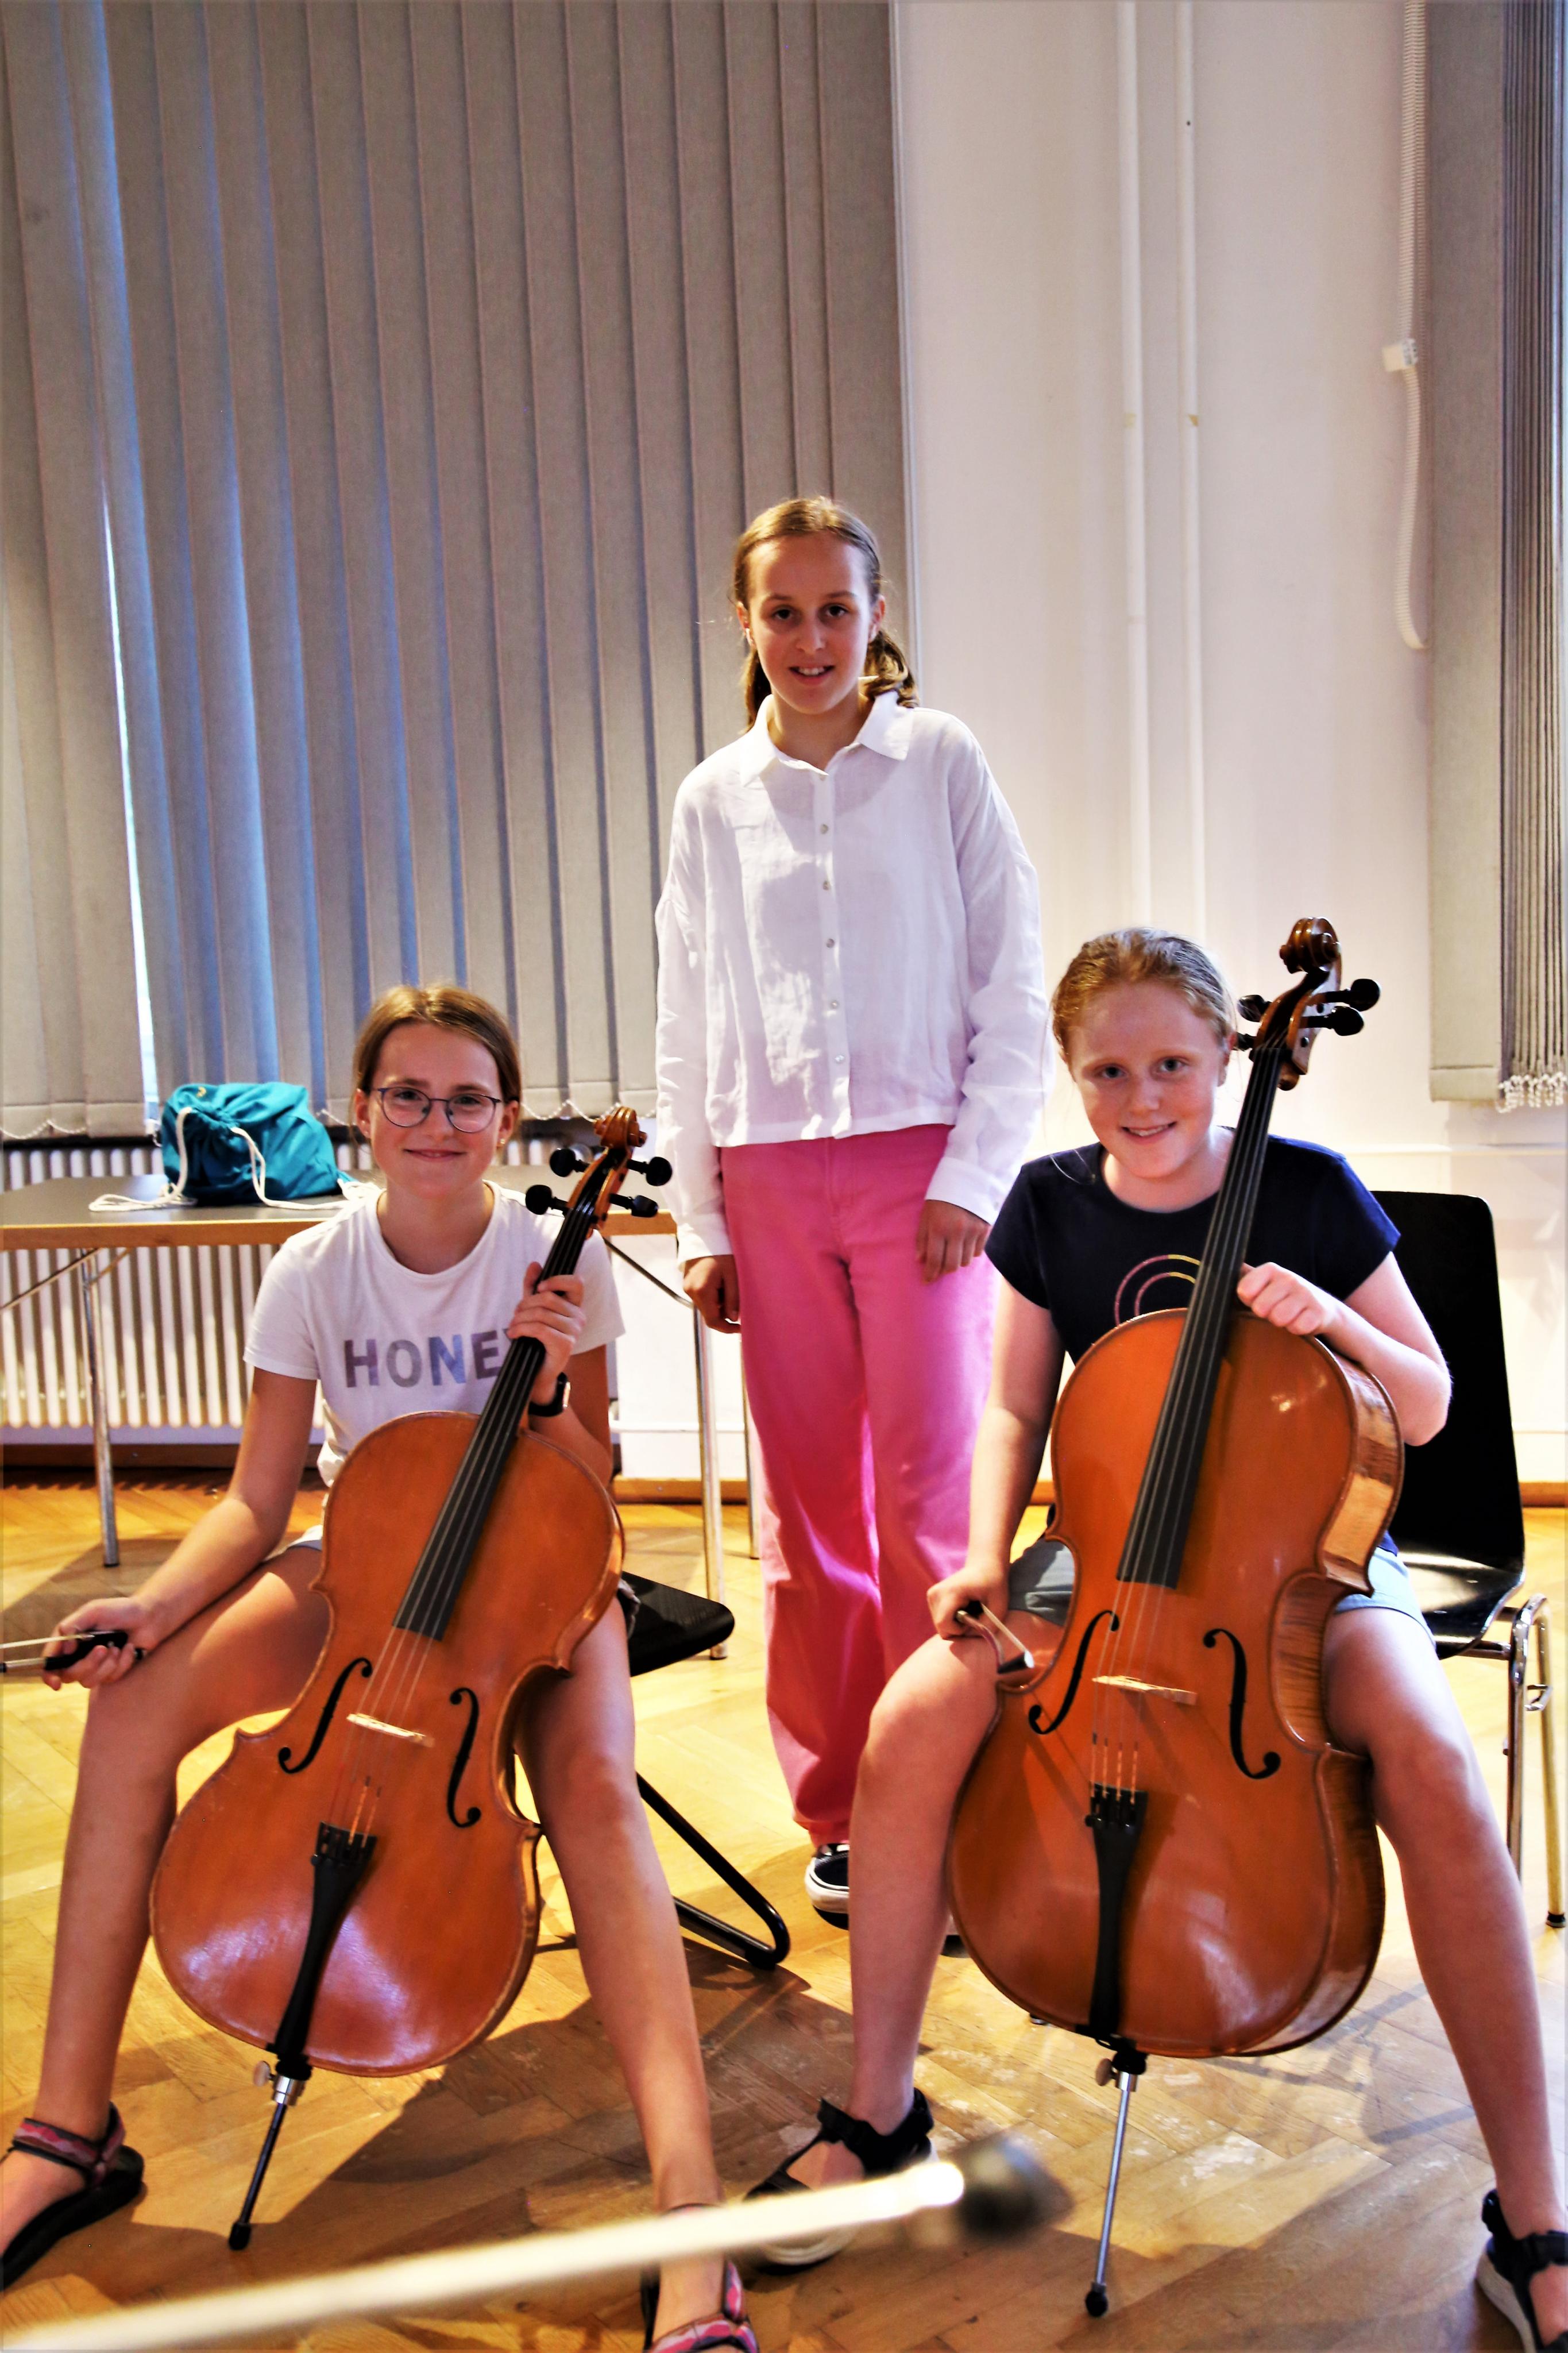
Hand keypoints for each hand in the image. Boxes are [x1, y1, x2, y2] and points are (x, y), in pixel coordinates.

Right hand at [42, 1597, 158, 1691]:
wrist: (148, 1617)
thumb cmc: (119, 1610)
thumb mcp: (93, 1611)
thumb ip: (73, 1626)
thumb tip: (63, 1648)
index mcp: (69, 1640)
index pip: (51, 1662)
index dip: (49, 1675)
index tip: (55, 1683)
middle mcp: (78, 1655)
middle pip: (70, 1675)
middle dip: (87, 1664)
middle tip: (103, 1648)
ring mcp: (95, 1665)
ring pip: (89, 1681)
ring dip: (106, 1664)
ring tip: (117, 1647)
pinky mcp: (111, 1671)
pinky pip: (110, 1678)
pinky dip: (122, 1663)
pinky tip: (129, 1649)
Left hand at [508, 1265, 586, 1401]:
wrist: (537, 1371)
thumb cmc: (537, 1338)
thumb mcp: (533, 1308)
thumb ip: (533, 1287)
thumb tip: (535, 1264)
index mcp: (575, 1305)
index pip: (577, 1282)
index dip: (557, 1280)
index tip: (538, 1288)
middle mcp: (579, 1316)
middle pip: (549, 1298)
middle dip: (525, 1304)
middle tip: (514, 1314)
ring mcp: (575, 1331)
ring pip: (541, 1313)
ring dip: (520, 1319)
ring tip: (512, 1326)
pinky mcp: (566, 1345)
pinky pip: (539, 1329)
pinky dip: (521, 1329)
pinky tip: (513, 1334)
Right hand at [683, 1254, 740, 1332]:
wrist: (705, 1235)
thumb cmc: (721, 1252)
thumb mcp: (732, 1275)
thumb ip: (733, 1299)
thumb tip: (734, 1318)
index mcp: (702, 1290)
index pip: (713, 1320)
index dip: (727, 1328)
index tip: (740, 1328)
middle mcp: (691, 1291)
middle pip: (709, 1314)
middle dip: (725, 1312)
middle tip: (739, 1300)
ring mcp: (687, 1287)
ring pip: (706, 1306)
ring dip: (720, 1303)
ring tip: (729, 1285)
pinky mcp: (688, 1283)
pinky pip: (702, 1297)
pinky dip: (714, 1296)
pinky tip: (721, 1282)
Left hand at [915, 1199, 990, 1283]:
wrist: (968, 1179)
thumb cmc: (941, 1197)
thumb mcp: (926, 1214)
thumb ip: (922, 1238)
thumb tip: (920, 1260)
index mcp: (938, 1227)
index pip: (934, 1260)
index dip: (930, 1274)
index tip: (927, 1280)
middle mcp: (956, 1232)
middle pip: (952, 1265)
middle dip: (944, 1270)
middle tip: (940, 1267)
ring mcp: (973, 1231)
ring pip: (966, 1261)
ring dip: (957, 1261)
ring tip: (952, 1253)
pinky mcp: (985, 1230)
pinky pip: (977, 1252)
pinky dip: (970, 1253)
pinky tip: (964, 1245)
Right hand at [927, 1560, 1009, 1641]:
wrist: (984, 1565)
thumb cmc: (994, 1584)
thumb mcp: (999, 1606)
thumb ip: (988, 1626)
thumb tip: (970, 1637)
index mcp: (950, 1592)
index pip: (943, 1624)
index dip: (960, 1631)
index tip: (975, 1621)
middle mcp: (936, 1593)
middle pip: (941, 1627)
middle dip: (959, 1629)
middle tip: (975, 1616)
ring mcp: (932, 1594)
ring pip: (940, 1625)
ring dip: (956, 1624)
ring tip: (970, 1610)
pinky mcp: (932, 1597)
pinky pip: (940, 1619)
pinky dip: (952, 1619)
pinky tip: (963, 1608)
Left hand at [1236, 1261, 1342, 1342]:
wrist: (1321, 1306)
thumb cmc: (1283, 1296)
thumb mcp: (1264, 1283)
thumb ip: (1242, 1277)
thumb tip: (1215, 1270)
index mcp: (1270, 1269)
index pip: (1244, 1290)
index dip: (1248, 1301)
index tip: (1256, 1299)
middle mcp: (1288, 1278)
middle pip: (1260, 1308)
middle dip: (1265, 1314)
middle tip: (1273, 1310)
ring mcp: (1305, 1293)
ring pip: (1279, 1318)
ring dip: (1280, 1323)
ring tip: (1286, 1316)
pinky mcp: (1318, 1312)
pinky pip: (1297, 1328)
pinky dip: (1296, 1329)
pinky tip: (1299, 1321)